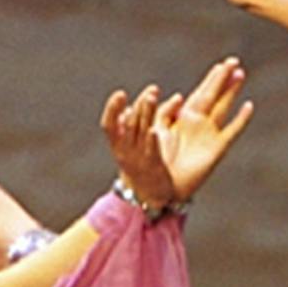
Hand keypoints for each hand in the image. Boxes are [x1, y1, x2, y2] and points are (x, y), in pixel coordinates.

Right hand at [102, 83, 179, 210]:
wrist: (147, 196)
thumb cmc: (146, 164)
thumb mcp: (148, 139)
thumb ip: (162, 117)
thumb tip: (178, 97)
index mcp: (119, 143)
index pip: (110, 124)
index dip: (112, 108)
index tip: (120, 94)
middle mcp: (125, 150)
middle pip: (130, 123)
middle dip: (140, 106)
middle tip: (151, 91)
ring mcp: (138, 158)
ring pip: (139, 133)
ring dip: (145, 114)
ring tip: (152, 97)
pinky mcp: (152, 166)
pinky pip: (150, 152)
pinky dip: (151, 140)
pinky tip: (153, 130)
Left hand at [152, 56, 253, 202]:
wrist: (162, 187)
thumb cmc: (156, 162)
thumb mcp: (155, 131)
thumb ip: (163, 113)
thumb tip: (178, 97)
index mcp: (185, 118)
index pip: (202, 93)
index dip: (212, 79)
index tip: (222, 64)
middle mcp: (200, 124)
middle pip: (215, 96)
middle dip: (223, 79)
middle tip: (234, 61)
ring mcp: (210, 135)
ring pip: (224, 107)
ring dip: (232, 92)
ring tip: (241, 74)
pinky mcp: (216, 150)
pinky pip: (231, 131)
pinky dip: (240, 119)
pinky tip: (248, 106)